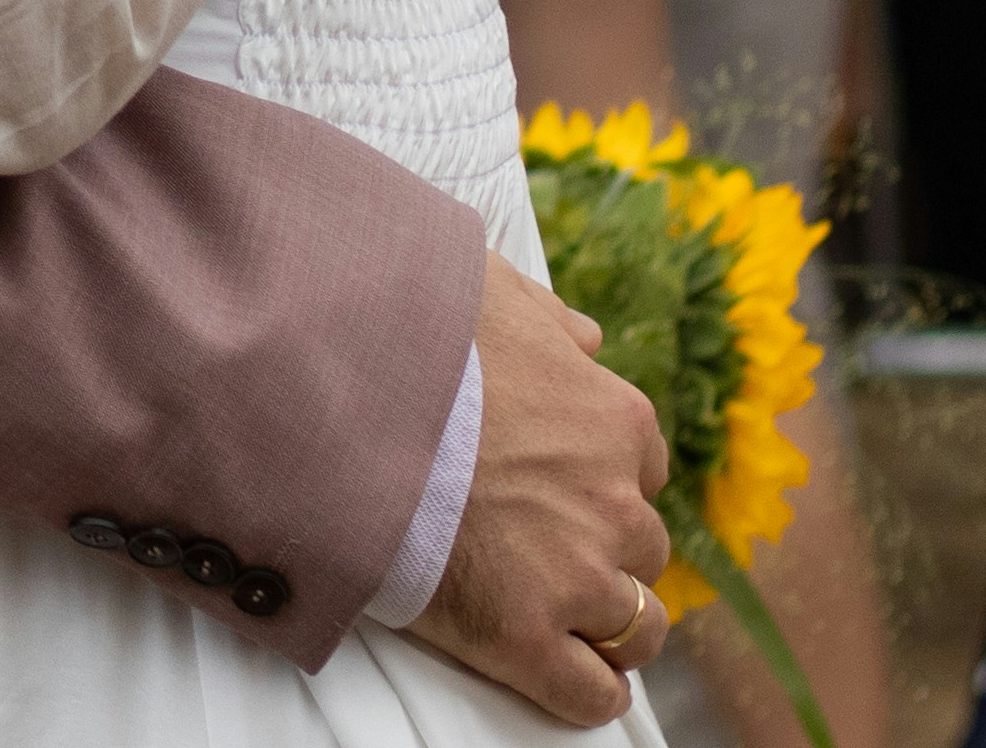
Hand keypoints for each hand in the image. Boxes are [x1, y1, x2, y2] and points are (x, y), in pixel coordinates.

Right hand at [402, 251, 674, 723]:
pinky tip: (563, 674)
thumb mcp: (492, 292)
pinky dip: (586, 690)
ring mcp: (574, 574)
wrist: (342, 398)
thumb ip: (547, 317)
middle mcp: (614, 501)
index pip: (643, 469)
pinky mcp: (525, 637)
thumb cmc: (410, 337)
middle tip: (541, 545)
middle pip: (642, 547)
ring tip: (557, 617)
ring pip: (637, 625)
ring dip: (605, 622)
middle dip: (601, 549)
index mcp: (614, 420)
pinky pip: (592, 692)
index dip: (600, 481)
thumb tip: (585, 338)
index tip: (557, 487)